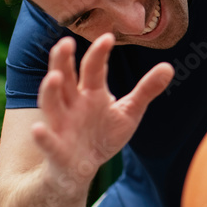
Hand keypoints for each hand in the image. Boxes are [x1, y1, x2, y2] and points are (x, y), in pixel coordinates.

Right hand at [32, 34, 172, 184]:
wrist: (82, 169)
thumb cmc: (103, 135)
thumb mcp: (129, 112)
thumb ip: (146, 90)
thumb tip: (169, 67)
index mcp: (91, 92)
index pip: (93, 68)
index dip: (99, 54)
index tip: (108, 37)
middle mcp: (72, 104)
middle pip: (65, 78)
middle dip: (63, 61)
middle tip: (66, 42)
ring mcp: (61, 125)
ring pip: (51, 104)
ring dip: (49, 91)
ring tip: (54, 77)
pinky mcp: (56, 149)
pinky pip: (47, 141)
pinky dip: (42, 136)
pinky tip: (38, 129)